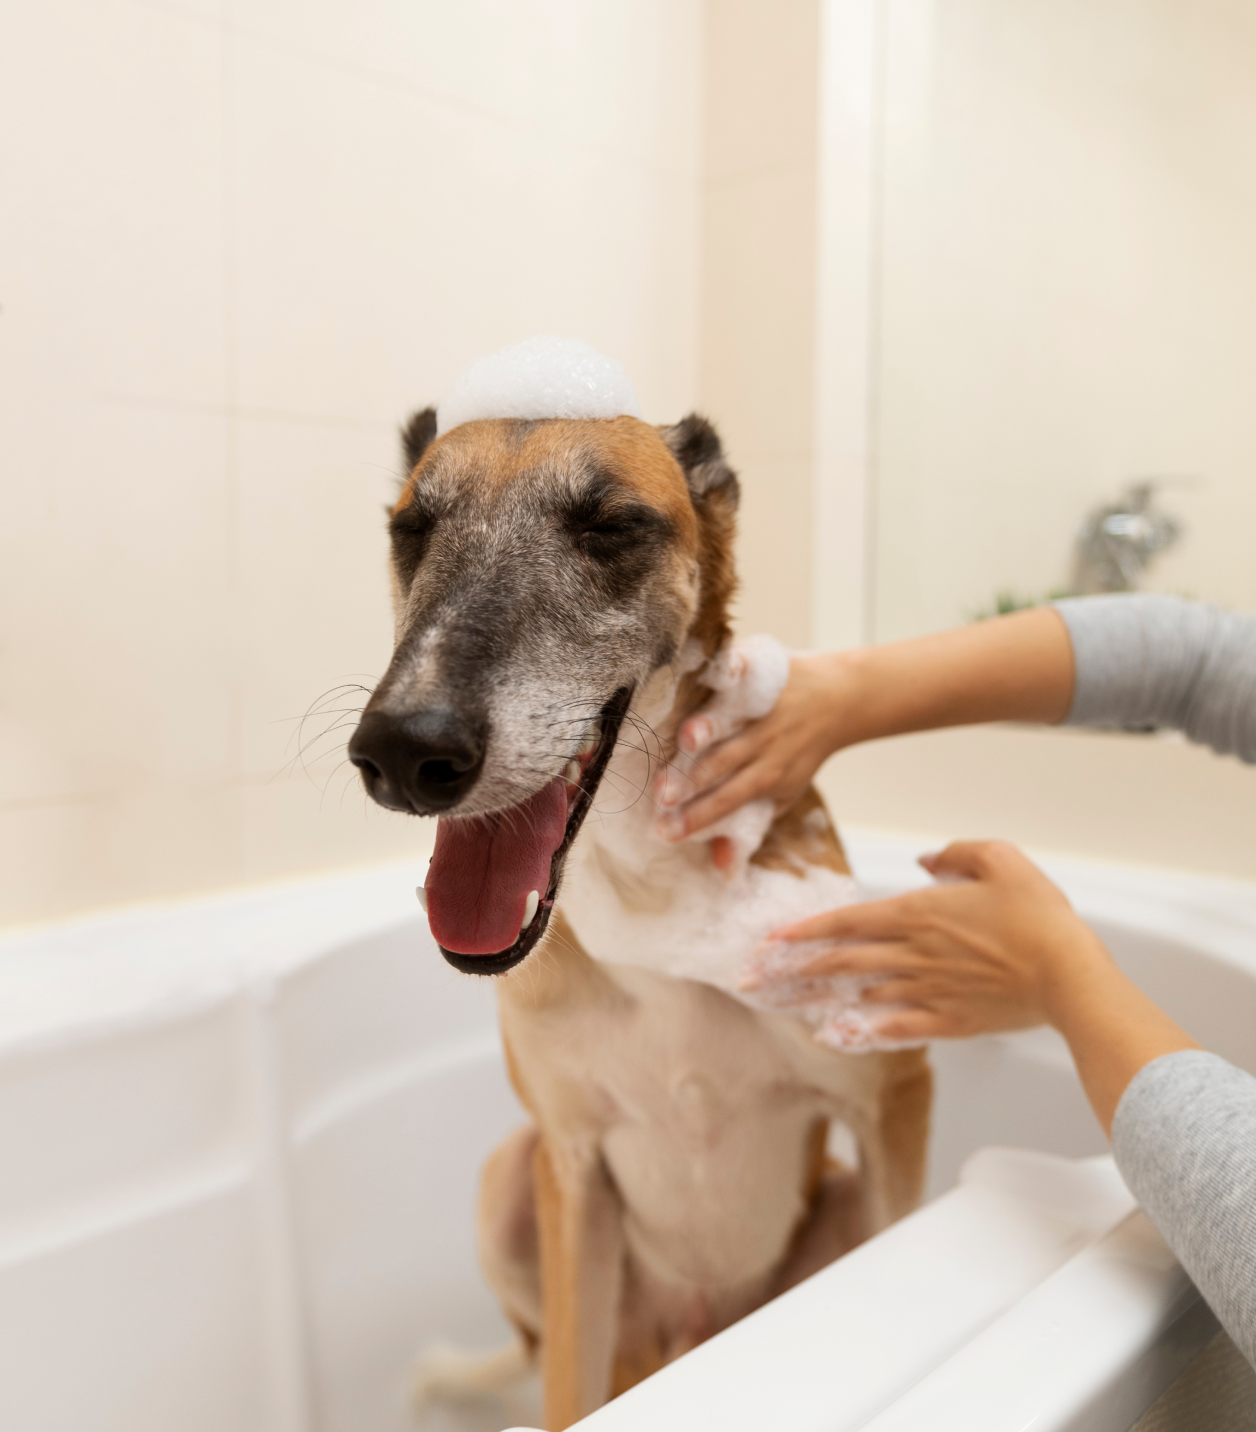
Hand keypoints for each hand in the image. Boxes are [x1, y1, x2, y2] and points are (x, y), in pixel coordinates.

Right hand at [657, 650, 856, 840]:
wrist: (839, 701)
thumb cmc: (799, 753)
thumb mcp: (784, 795)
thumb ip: (748, 825)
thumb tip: (720, 869)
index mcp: (767, 776)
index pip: (726, 801)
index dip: (696, 818)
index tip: (665, 832)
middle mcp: (763, 744)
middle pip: (722, 764)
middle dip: (691, 780)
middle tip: (661, 796)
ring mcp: (761, 708)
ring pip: (729, 721)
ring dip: (708, 729)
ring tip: (686, 740)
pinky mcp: (762, 674)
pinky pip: (741, 673)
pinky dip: (726, 674)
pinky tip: (703, 674)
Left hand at [742, 840, 1102, 1042]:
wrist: (1071, 977)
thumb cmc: (1039, 915)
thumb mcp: (1000, 859)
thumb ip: (956, 852)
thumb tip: (926, 859)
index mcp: (919, 913)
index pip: (845, 922)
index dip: (803, 931)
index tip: (767, 940)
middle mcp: (912, 954)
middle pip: (837, 962)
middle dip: (789, 969)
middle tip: (750, 979)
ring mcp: (927, 991)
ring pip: (855, 995)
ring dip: (813, 999)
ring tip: (777, 1005)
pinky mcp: (947, 1022)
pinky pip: (893, 1028)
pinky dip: (860, 1031)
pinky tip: (832, 1035)